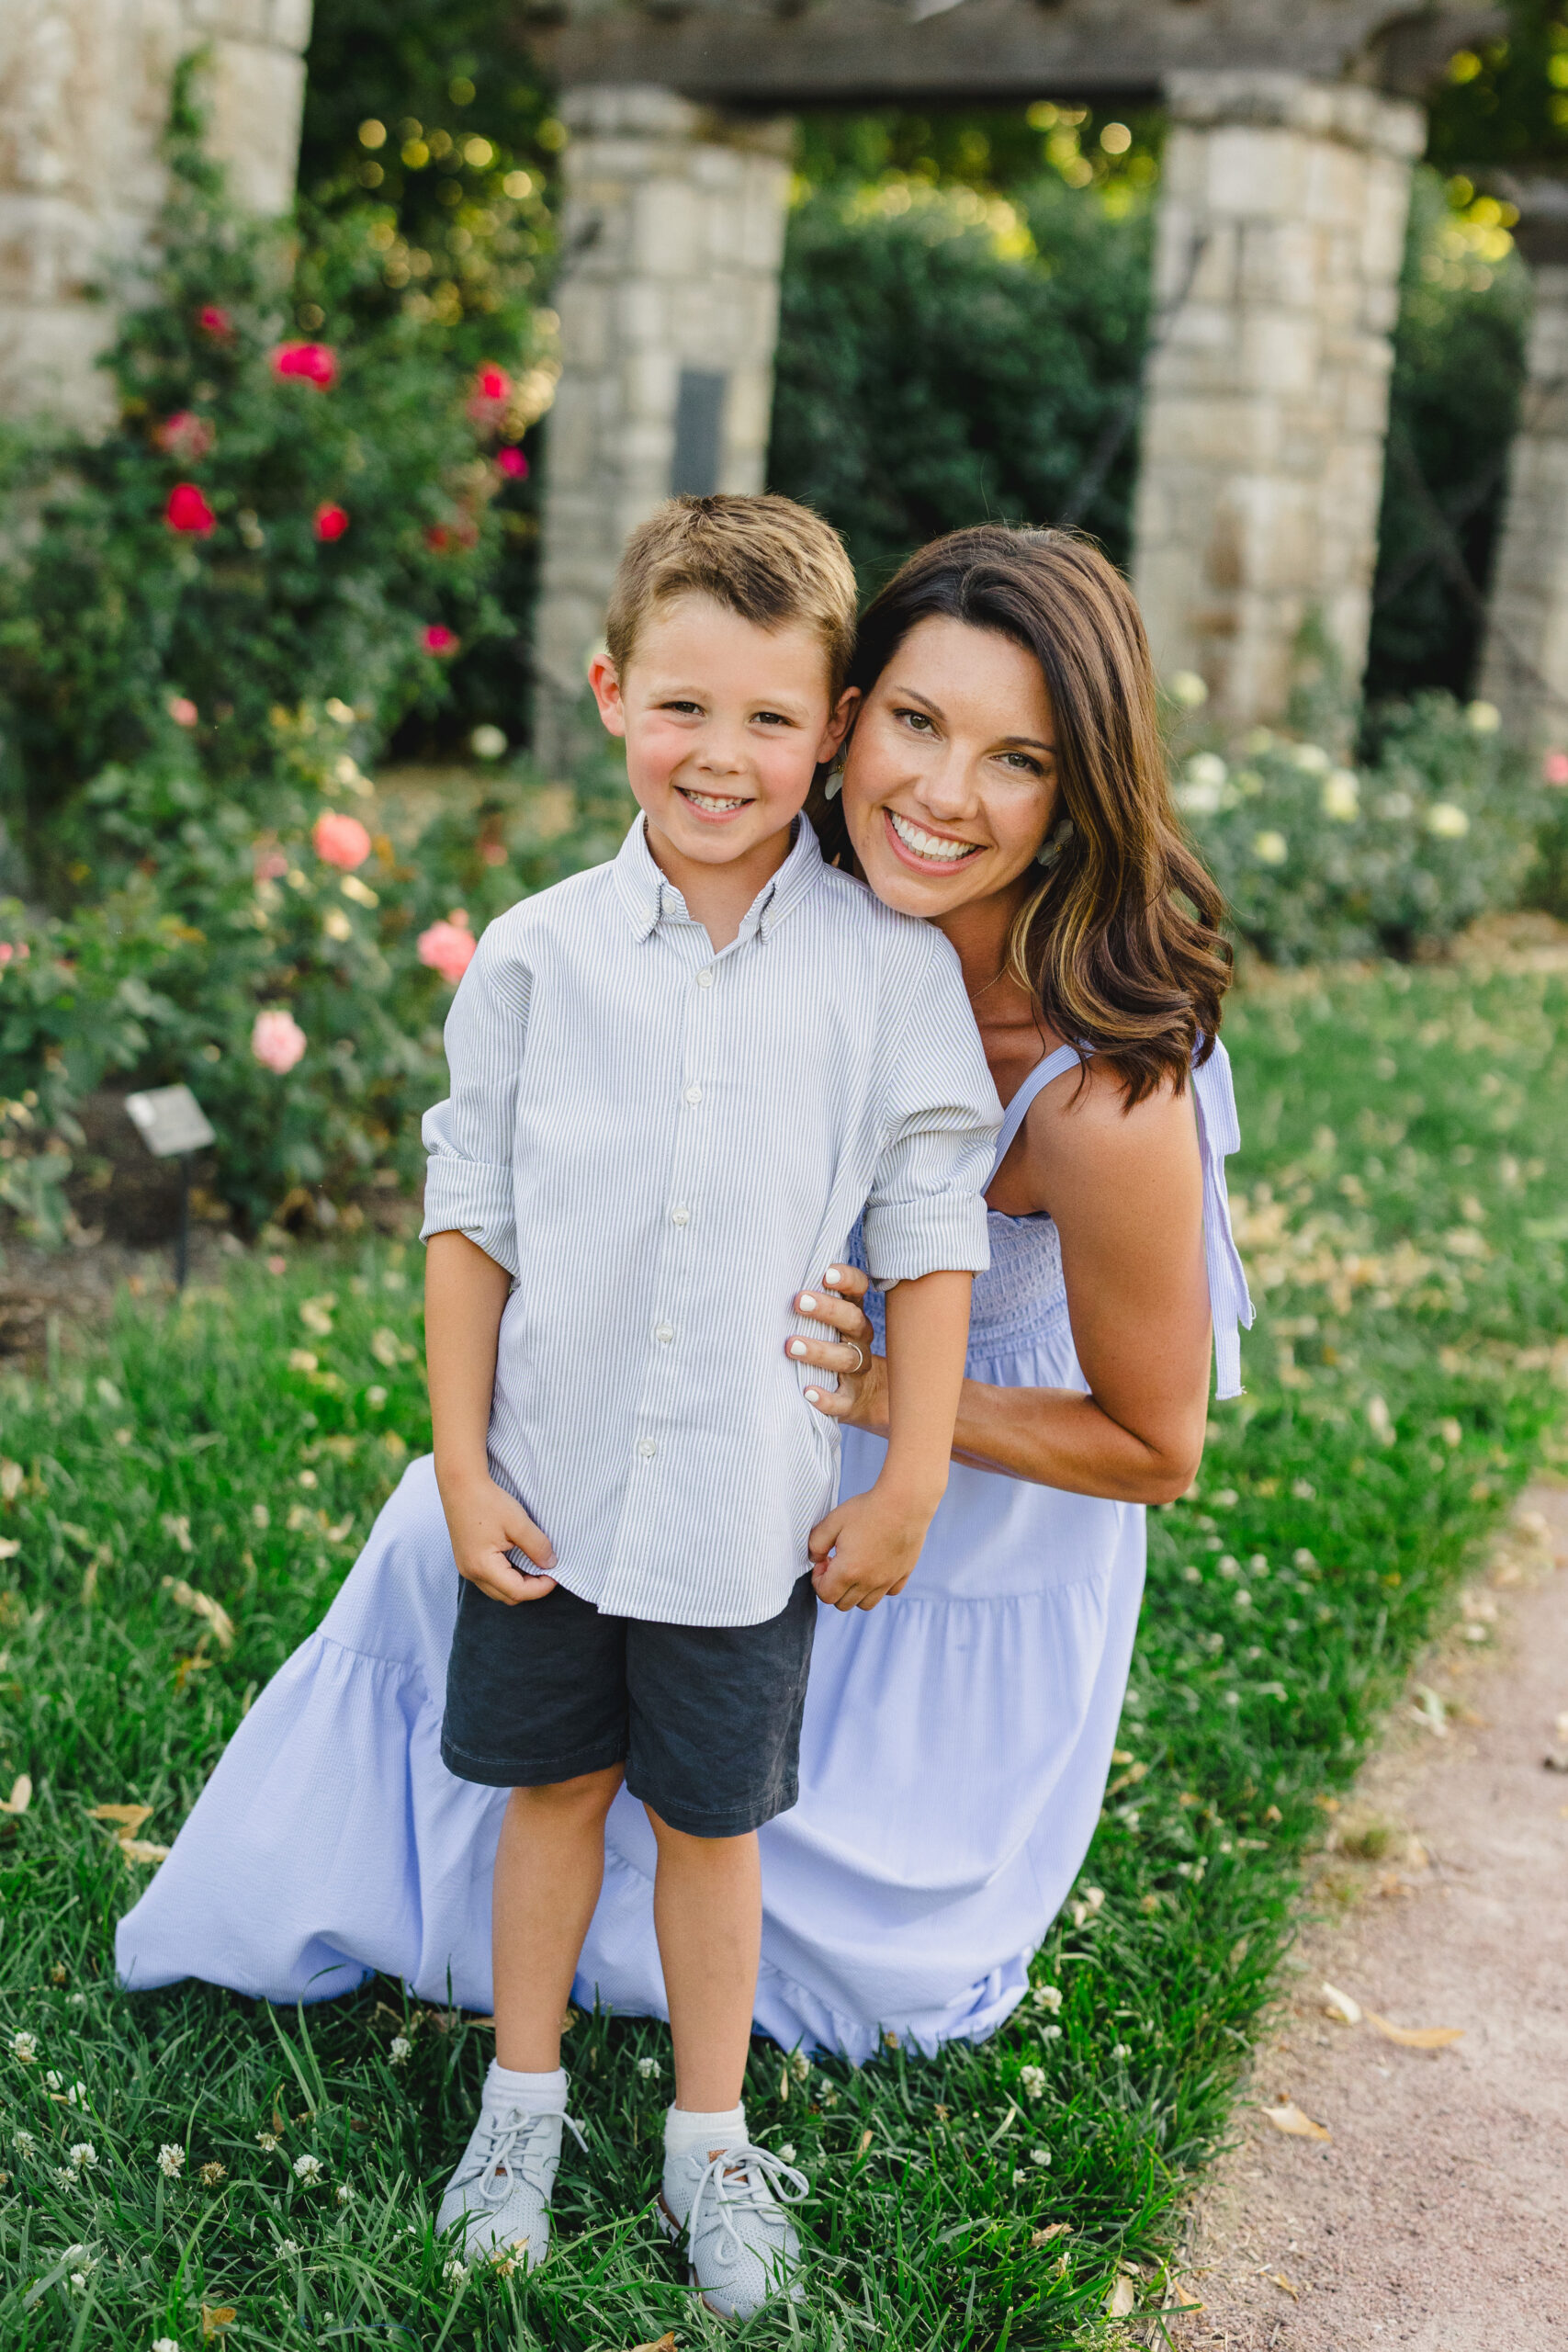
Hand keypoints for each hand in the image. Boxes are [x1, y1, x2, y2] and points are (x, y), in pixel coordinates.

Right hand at [437, 1466, 557, 1605]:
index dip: (541, 1587)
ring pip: (497, 1590)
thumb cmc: (488, 1501)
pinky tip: (518, 1560)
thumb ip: (537, 1547)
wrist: (460, 1484)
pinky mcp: (466, 1560)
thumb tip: (551, 1564)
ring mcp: (466, 1568)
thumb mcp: (519, 1523)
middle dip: (530, 1589)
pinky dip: (506, 1576)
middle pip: (507, 1596)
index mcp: (483, 1567)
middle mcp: (471, 1573)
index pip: (518, 1592)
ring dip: (518, 1583)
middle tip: (548, 1570)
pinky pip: (489, 1579)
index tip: (556, 1574)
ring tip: (534, 1565)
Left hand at [786, 1263, 887, 1435]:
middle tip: (800, 1301)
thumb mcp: (826, 1322)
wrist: (862, 1393)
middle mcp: (859, 1338)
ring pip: (847, 1358)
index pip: (858, 1289)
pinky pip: (842, 1400)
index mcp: (852, 1314)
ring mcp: (857, 1369)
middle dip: (827, 1309)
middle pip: (852, 1320)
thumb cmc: (829, 1345)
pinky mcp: (850, 1398)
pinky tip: (808, 1391)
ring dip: (819, 1351)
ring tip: (792, 1346)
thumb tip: (769, 1281)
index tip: (827, 1274)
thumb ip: (808, 1303)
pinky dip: (827, 1398)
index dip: (847, 1280)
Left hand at [807, 1480, 938, 1611]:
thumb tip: (815, 1559)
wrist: (904, 1502)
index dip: (818, 1580)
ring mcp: (888, 1580)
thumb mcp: (833, 1521)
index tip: (824, 1561)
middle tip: (836, 1563)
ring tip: (855, 1568)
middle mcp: (869, 1582)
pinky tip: (875, 1566)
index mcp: (848, 1571)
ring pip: (866, 1604)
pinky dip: (878, 1587)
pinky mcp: (903, 1574)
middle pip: (843, 1604)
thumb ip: (815, 1544)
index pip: (825, 1596)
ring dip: (855, 1592)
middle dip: (834, 1587)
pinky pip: (888, 1593)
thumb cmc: (868, 1509)